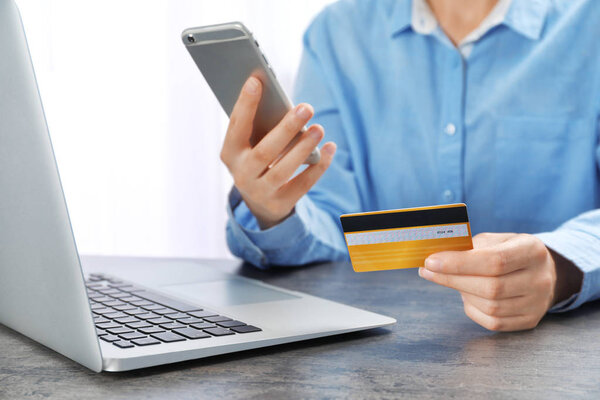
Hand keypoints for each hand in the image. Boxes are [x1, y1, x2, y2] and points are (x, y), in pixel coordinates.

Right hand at [221, 77, 336, 228]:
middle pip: (265, 152)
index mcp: (230, 154)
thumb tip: (283, 102)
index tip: (256, 81)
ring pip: (283, 170)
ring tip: (319, 128)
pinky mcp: (280, 204)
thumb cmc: (258, 159)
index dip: (245, 105)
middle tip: (306, 107)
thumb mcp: (252, 145)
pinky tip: (330, 148)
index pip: (236, 127)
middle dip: (286, 128)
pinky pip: (303, 185)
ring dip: (303, 148)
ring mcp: (260, 192)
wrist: (259, 202)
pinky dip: (319, 166)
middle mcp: (242, 175)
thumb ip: (260, 126)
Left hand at [419, 233, 579, 331]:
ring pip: (490, 307)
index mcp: (532, 251)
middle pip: (491, 287)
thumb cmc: (509, 251)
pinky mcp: (529, 321)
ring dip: (462, 293)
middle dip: (452, 279)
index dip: (459, 263)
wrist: (542, 272)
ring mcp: (537, 304)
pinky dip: (472, 308)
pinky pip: (493, 322)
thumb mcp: (495, 240)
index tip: (431, 261)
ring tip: (451, 280)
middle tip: (428, 270)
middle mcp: (540, 279)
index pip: (494, 261)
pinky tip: (466, 295)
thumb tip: (436, 257)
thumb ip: (470, 246)